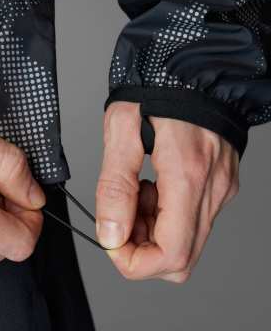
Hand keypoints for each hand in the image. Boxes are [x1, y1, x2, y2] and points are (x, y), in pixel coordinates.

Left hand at [96, 102, 238, 282]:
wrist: (193, 68)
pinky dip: (164, 218)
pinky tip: (152, 188)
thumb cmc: (157, 90)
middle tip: (121, 213)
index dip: (134, 262)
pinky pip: (191, 223)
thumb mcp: (121, 130)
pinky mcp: (219, 187)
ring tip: (136, 192)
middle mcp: (212, 191)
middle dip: (140, 248)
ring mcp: (220, 191)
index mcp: (187, 176)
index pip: (170, 255)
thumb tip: (111, 235)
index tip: (111, 239)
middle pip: (179, 260)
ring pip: (185, 244)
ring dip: (150, 232)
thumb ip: (114, 187)